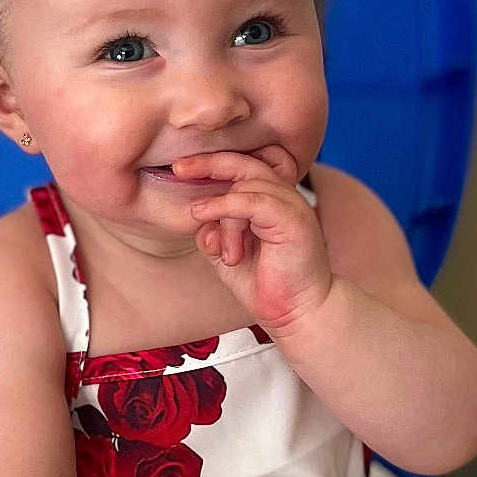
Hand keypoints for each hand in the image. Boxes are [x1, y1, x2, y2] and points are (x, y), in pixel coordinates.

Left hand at [176, 145, 333, 335]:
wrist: (297, 313)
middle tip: (178, 168)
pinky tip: (205, 216)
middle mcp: (284, 197)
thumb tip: (197, 213)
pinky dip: (225, 206)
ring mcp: (291, 205)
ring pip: (244, 187)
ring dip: (222, 216)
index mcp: (271, 201)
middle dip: (208, 163)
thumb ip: (212, 232)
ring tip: (226, 253)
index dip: (213, 163)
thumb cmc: (268, 285)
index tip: (181, 167)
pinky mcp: (293, 219)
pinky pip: (253, 200)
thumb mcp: (227, 254)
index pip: (243, 167)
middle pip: (244, 163)